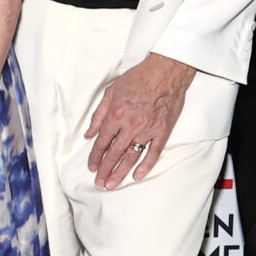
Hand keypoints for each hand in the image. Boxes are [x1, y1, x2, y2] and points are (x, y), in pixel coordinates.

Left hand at [84, 53, 194, 189]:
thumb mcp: (111, 91)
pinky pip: (154, 152)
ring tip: (113, 184)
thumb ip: (99, 115)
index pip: (102, 142)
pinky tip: (138, 176)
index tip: (92, 167)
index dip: (96, 156)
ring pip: (132, 156)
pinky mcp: (163, 131)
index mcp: (116, 115)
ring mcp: (148, 130)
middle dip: (105, 170)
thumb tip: (89, 133)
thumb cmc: (139, 78)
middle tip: (100, 183)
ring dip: (121, 172)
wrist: (165, 71)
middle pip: (114, 153)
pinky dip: (146, 165)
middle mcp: (130, 125)